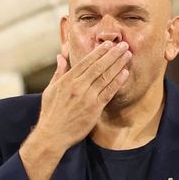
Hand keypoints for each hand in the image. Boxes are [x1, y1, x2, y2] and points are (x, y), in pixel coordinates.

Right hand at [20, 43, 131, 179]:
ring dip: (118, 65)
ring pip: (105, 77)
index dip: (99, 52)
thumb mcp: (51, 89)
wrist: (52, 135)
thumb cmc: (50, 113)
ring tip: (127, 55)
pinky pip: (108, 93)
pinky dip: (117, 82)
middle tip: (123, 45)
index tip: (109, 44)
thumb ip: (59, 72)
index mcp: (67, 80)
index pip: (86, 61)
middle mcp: (78, 86)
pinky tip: (125, 74)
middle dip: (112, 54)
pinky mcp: (94, 109)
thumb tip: (61, 56)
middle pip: (98, 66)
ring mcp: (87, 97)